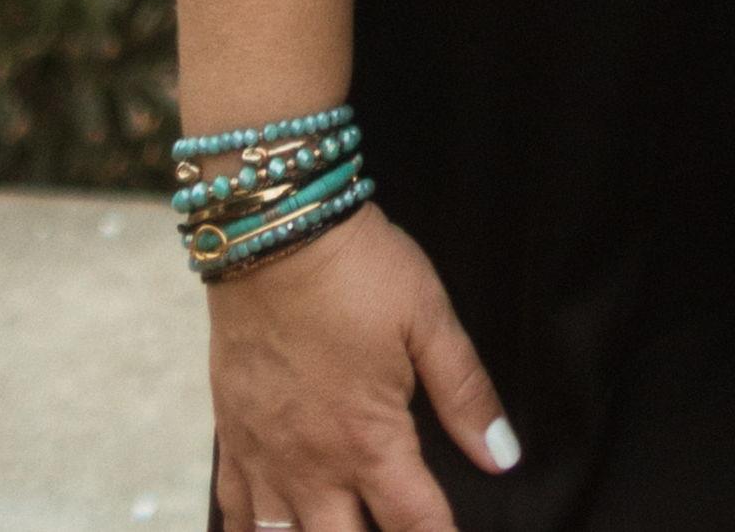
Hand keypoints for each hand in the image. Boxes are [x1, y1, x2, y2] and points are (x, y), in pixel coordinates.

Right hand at [202, 203, 519, 529]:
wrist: (274, 232)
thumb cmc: (358, 271)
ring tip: (340, 530)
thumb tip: (503, 458)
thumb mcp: (429, 319)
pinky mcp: (232, 438)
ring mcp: (265, 458)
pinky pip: (233, 512)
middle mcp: (313, 466)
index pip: (415, 524)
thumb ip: (466, 394)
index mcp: (369, 440)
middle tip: (394, 531)